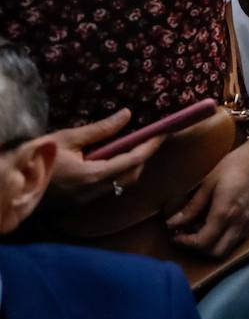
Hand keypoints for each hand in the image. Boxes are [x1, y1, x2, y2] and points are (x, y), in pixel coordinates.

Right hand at [46, 109, 165, 204]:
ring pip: (121, 183)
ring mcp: (87, 201)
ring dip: (130, 165)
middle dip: (143, 156)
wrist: (8, 189)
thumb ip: (99, 129)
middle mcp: (95, 192)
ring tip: (129, 145)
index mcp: (94, 176)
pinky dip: (115, 173)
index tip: (164, 131)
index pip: (134, 160)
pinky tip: (108, 159)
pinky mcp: (79, 203)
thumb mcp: (66, 138)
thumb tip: (127, 115)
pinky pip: (107, 188)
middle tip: (148, 137)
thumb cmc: (35, 160)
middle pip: (131, 174)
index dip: (151, 145)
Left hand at [168, 140, 248, 256]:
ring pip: (227, 249)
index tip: (174, 235)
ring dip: (211, 246)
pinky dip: (223, 240)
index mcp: (224, 214)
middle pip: (215, 253)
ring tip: (199, 232)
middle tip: (186, 236)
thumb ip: (193, 206)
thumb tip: (172, 223)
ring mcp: (248, 224)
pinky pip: (236, 241)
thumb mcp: (209, 182)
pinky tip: (216, 226)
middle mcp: (237, 224)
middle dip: (197, 249)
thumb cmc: (235, 165)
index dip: (185, 243)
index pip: (202, 242)